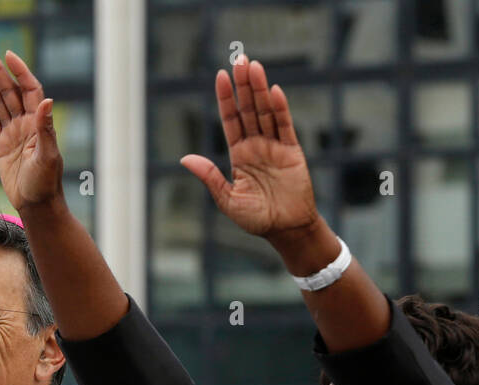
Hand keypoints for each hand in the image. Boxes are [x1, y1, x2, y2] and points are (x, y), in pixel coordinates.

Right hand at [0, 47, 63, 212]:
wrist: (35, 204)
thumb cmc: (45, 182)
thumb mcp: (47, 155)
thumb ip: (45, 128)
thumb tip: (47, 101)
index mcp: (39, 123)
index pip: (30, 89)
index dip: (20, 72)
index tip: (8, 56)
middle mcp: (26, 123)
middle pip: (11, 91)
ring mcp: (13, 132)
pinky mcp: (1, 144)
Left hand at [180, 56, 320, 250]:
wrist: (286, 230)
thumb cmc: (256, 219)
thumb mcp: (227, 199)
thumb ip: (210, 177)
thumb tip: (186, 158)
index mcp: (239, 155)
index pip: (230, 120)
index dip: (226, 99)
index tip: (220, 77)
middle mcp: (256, 146)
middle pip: (248, 110)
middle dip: (243, 86)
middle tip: (239, 59)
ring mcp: (275, 146)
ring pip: (265, 112)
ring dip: (259, 90)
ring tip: (253, 67)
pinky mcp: (292, 152)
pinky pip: (285, 127)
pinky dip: (280, 109)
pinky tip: (273, 91)